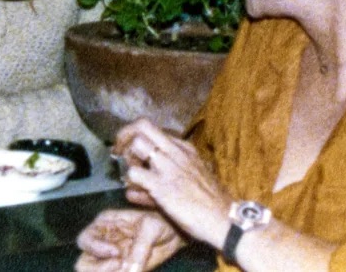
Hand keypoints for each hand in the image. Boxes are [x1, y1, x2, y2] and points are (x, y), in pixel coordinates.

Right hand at [75, 208, 181, 271]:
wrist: (174, 235)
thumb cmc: (161, 223)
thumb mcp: (150, 228)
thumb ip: (139, 248)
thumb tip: (129, 270)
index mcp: (104, 224)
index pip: (84, 239)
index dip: (96, 249)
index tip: (116, 252)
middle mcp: (102, 242)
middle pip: (83, 262)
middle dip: (98, 269)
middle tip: (120, 265)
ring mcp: (110, 259)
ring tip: (127, 269)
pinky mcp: (121, 270)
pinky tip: (133, 270)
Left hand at [114, 119, 231, 248]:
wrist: (225, 220)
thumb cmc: (212, 202)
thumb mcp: (197, 175)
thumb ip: (175, 169)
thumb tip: (156, 171)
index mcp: (184, 148)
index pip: (153, 128)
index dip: (136, 136)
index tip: (129, 148)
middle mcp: (175, 152)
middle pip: (142, 125)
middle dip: (125, 135)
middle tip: (119, 152)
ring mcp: (168, 167)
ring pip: (137, 144)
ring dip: (128, 158)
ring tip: (131, 174)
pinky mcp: (162, 186)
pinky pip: (133, 174)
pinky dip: (129, 182)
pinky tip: (134, 192)